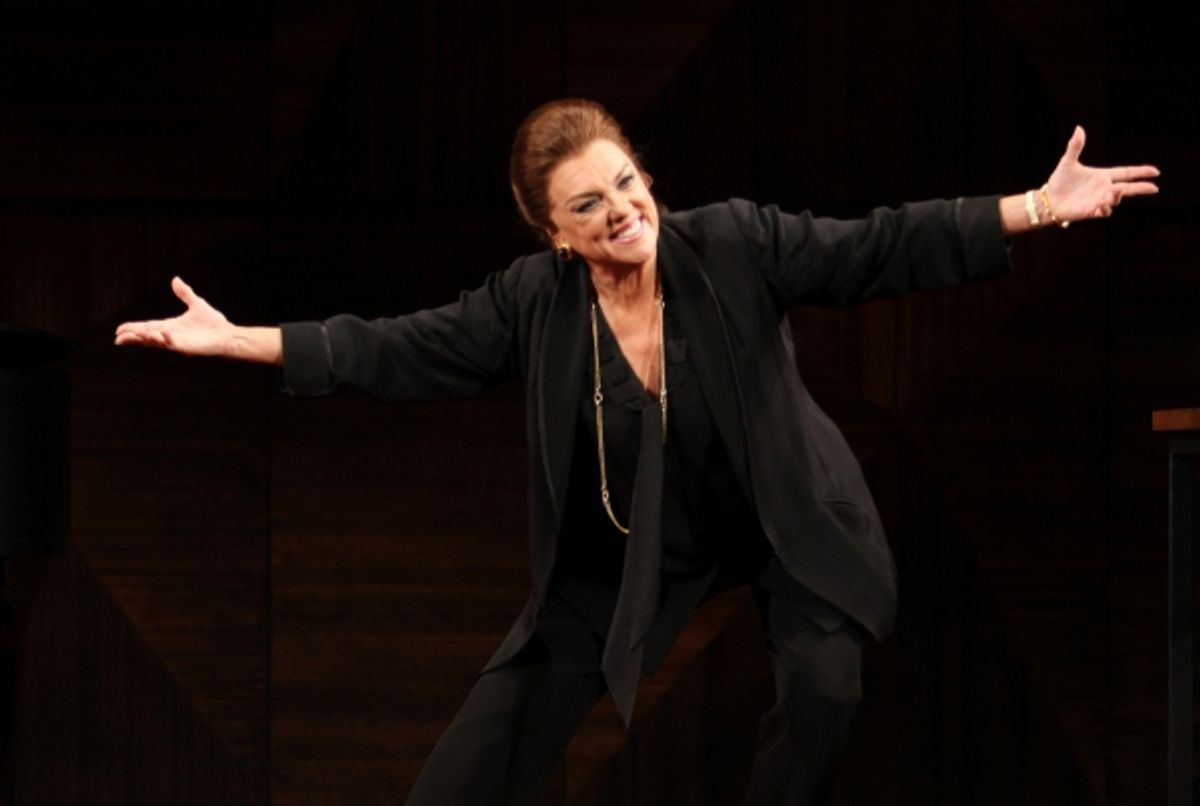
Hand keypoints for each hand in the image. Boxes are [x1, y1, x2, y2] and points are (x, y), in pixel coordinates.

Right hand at [114, 277, 233, 355]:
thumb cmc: (212, 323)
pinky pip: (176, 345)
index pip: (147, 327)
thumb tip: (175, 279)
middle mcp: (172, 335)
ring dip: (147, 339)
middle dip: (134, 337)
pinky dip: (168, 340)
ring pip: (158, 342)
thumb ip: (184, 293)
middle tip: (118, 338)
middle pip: (148, 337)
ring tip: (136, 335)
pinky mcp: (188, 348)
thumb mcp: (196, 304)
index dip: (133, 328)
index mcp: (170, 326)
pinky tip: (163, 334)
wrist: (227, 335)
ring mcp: (179, 343)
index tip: (119, 330)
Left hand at [1044, 126, 1159, 223]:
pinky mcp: (1091, 211)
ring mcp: (1099, 201)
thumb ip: (1075, 147)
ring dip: (1117, 197)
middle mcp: (1104, 189)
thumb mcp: (1067, 162)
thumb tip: (1078, 128)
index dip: (1140, 172)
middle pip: (1127, 188)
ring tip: (1115, 192)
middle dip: (1141, 188)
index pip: (1126, 172)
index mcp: (1102, 176)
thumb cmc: (1059, 181)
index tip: (1155, 171)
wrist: (1048, 199)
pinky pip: (1103, 211)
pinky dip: (1105, 209)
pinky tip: (1103, 206)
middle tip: (1154, 188)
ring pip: (1116, 200)